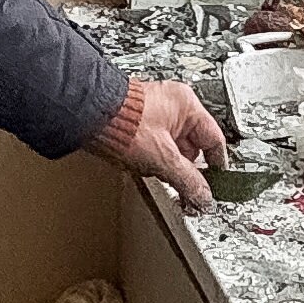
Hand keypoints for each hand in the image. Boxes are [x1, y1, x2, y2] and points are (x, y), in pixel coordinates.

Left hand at [86, 76, 228, 209]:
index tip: (216, 185)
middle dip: (187, 170)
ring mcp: (155, 114)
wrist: (86, 116)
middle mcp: (173, 105)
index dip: (217, 166)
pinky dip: (155, 161)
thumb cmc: (121, 123)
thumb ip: (188, 181)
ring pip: (173, 150)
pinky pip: (157, 148)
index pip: (214, 140)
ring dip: (169, 167)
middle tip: (185, 189)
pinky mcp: (139, 124)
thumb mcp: (163, 158)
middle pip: (193, 147)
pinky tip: (146, 169)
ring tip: (159, 176)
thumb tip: (203, 197)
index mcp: (187, 105)